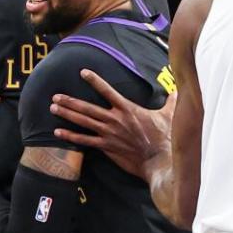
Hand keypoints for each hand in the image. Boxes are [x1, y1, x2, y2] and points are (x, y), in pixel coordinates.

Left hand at [51, 69, 174, 178]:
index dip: (94, 80)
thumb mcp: (169, 115)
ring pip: (83, 122)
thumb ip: (171, 101)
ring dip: (67, 114)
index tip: (82, 72)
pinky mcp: (106, 148)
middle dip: (70, 101)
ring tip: (53, 108)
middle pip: (87, 107)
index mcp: (127, 109)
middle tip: (55, 96)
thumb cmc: (164, 138)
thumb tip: (179, 90)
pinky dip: (70, 136)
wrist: (158, 160)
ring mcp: (108, 134)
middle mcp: (115, 119)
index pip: (108, 90)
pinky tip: (58, 133)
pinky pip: (85, 141)